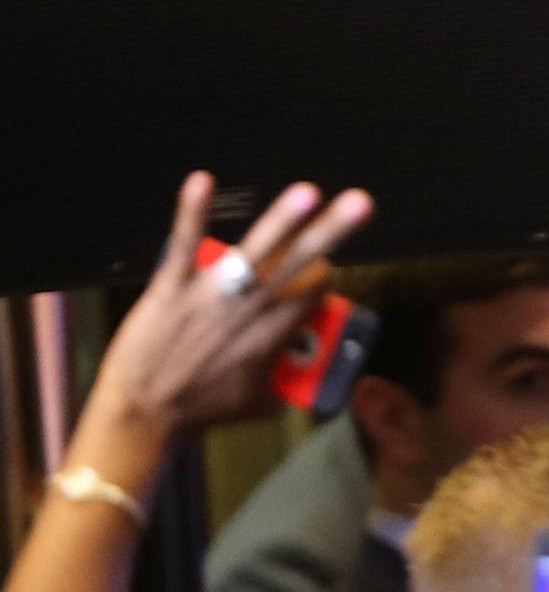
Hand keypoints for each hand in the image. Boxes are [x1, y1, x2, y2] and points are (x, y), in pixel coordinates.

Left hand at [89, 172, 372, 437]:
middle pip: (301, 265)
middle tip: (362, 203)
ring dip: (284, 220)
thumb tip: (295, 380)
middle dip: (332, 232)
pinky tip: (201, 179)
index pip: (313, 295)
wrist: (143, 412)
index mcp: (273, 338)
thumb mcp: (255, 404)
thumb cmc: (199, 411)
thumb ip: (278, 384)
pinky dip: (192, 211)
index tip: (321, 268)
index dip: (322, 277)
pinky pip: (184, 245)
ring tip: (309, 192)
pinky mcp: (172, 287)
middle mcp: (250, 311)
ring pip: (255, 252)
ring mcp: (211, 297)